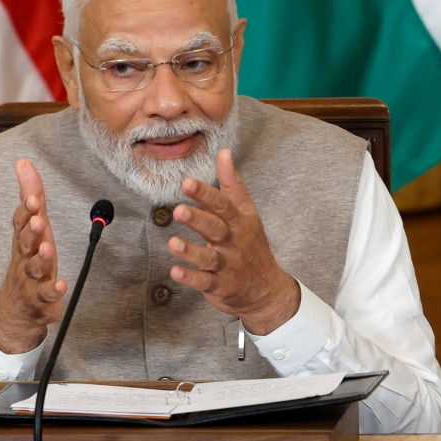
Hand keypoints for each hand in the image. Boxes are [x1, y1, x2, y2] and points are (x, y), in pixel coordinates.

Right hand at [0, 159, 67, 353]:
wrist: (18, 307)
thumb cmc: (28, 258)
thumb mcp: (32, 226)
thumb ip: (31, 195)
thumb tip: (23, 162)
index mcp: (23, 238)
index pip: (21, 222)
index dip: (26, 211)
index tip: (33, 199)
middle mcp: (25, 257)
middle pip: (26, 243)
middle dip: (32, 231)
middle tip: (38, 220)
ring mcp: (32, 278)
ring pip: (35, 267)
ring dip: (41, 258)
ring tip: (47, 249)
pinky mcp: (42, 298)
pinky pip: (46, 295)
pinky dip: (53, 290)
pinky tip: (60, 285)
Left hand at [167, 149, 300, 335]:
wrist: (266, 288)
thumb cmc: (251, 244)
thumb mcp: (246, 212)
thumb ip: (232, 183)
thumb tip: (224, 153)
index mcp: (238, 222)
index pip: (222, 205)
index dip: (205, 194)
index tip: (187, 183)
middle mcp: (232, 242)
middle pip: (216, 229)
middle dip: (198, 220)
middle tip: (179, 211)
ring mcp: (226, 265)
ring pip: (208, 258)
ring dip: (191, 251)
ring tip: (173, 243)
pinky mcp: (219, 286)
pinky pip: (204, 282)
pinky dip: (190, 278)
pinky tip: (175, 272)